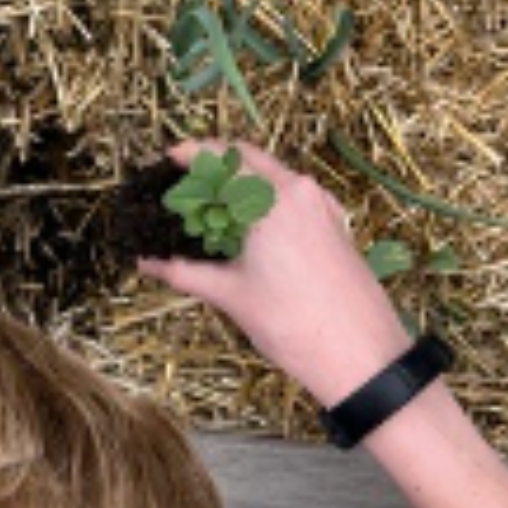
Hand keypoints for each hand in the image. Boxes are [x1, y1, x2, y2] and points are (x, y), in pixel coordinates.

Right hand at [136, 141, 411, 406]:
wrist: (360, 354)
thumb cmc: (294, 324)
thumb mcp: (231, 295)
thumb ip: (184, 272)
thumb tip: (147, 263)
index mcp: (272, 200)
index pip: (223, 159)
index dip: (193, 153)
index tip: (169, 156)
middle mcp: (300, 191)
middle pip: (250, 160)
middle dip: (216, 164)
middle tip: (186, 180)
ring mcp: (323, 206)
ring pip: (274, 177)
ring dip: (242, 182)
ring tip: (212, 207)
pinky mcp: (335, 225)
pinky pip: (293, 196)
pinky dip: (266, 199)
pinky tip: (249, 226)